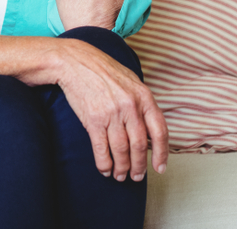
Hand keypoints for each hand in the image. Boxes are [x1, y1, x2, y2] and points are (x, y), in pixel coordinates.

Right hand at [55, 37, 167, 181]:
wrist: (75, 61)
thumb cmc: (103, 70)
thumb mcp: (130, 81)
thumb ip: (142, 103)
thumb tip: (149, 129)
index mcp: (144, 96)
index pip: (160, 131)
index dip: (161, 154)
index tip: (159, 168)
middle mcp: (130, 106)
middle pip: (139, 146)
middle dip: (138, 166)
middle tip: (136, 176)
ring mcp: (112, 114)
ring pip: (121, 150)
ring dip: (122, 168)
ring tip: (120, 176)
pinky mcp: (93, 120)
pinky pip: (101, 149)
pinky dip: (104, 163)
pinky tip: (105, 169)